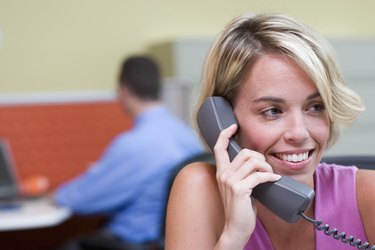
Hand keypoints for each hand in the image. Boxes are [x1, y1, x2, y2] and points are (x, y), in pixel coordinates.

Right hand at [214, 124, 280, 248]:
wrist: (235, 227)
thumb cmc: (239, 207)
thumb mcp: (236, 186)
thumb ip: (240, 173)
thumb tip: (256, 161)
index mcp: (221, 172)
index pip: (218, 147)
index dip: (225, 134)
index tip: (234, 126)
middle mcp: (223, 174)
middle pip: (244, 152)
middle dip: (260, 157)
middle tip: (266, 168)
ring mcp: (230, 181)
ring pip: (253, 161)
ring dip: (266, 167)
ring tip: (270, 175)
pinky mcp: (240, 189)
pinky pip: (259, 175)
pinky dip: (270, 176)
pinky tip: (275, 180)